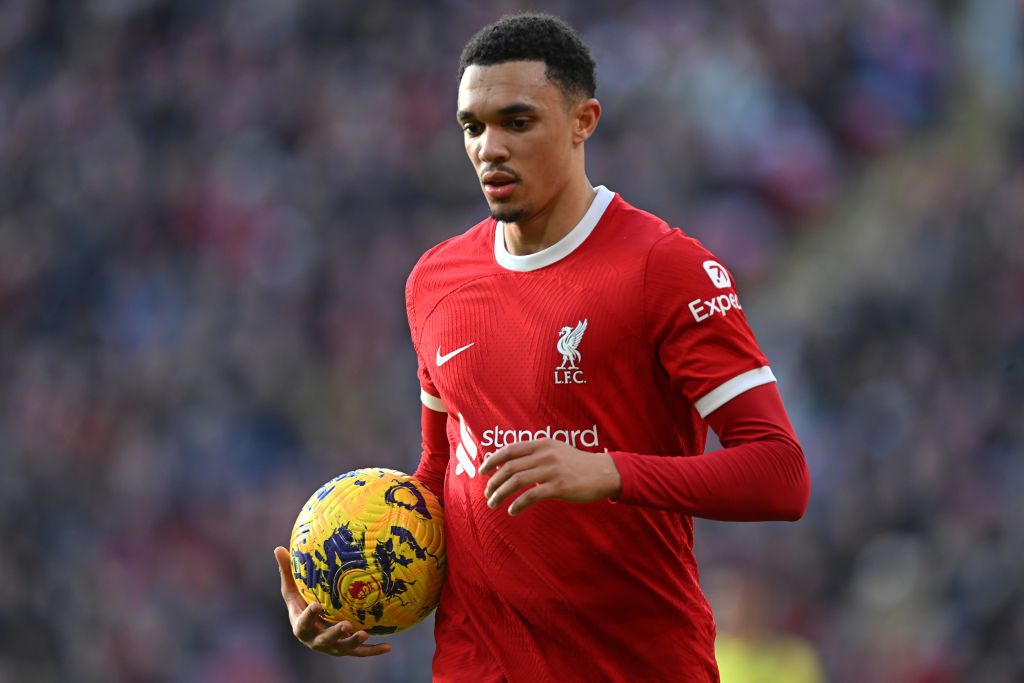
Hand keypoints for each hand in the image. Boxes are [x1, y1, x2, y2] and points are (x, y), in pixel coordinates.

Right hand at [274, 546, 391, 656]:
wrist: (311, 627)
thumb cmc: (301, 603)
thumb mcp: (292, 590)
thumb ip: (287, 572)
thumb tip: (278, 548)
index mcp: (301, 626)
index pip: (303, 623)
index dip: (309, 616)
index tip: (316, 606)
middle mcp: (316, 640)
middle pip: (325, 639)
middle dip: (336, 633)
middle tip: (346, 625)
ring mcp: (332, 646)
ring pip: (343, 647)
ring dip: (354, 642)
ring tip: (364, 634)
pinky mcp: (346, 649)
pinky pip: (361, 652)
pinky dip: (373, 650)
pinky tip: (388, 646)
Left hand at [479, 439, 621, 514]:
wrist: (603, 473)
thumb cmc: (576, 464)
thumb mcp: (555, 450)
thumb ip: (534, 454)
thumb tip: (508, 462)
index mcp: (542, 443)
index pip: (510, 449)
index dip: (492, 460)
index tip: (482, 471)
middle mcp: (545, 454)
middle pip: (509, 467)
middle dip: (493, 481)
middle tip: (487, 493)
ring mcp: (552, 470)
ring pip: (516, 481)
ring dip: (500, 494)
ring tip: (493, 503)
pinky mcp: (559, 486)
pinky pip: (531, 496)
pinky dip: (517, 504)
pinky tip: (512, 511)